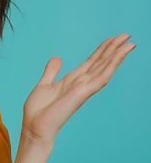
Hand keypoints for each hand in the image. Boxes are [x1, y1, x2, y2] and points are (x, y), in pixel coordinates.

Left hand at [21, 34, 135, 143]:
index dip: (101, 50)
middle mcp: (81, 83)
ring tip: (129, 43)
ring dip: (116, 55)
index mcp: (72, 80)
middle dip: (113, 49)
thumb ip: (52, 71)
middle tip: (126, 35)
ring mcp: (83, 88)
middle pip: (100, 62)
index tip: (111, 39)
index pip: (91, 62)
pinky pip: (100, 77)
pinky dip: (110, 66)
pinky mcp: (82, 93)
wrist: (34, 127)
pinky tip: (119, 56)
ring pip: (104, 68)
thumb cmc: (39, 111)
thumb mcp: (44, 85)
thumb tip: (57, 58)